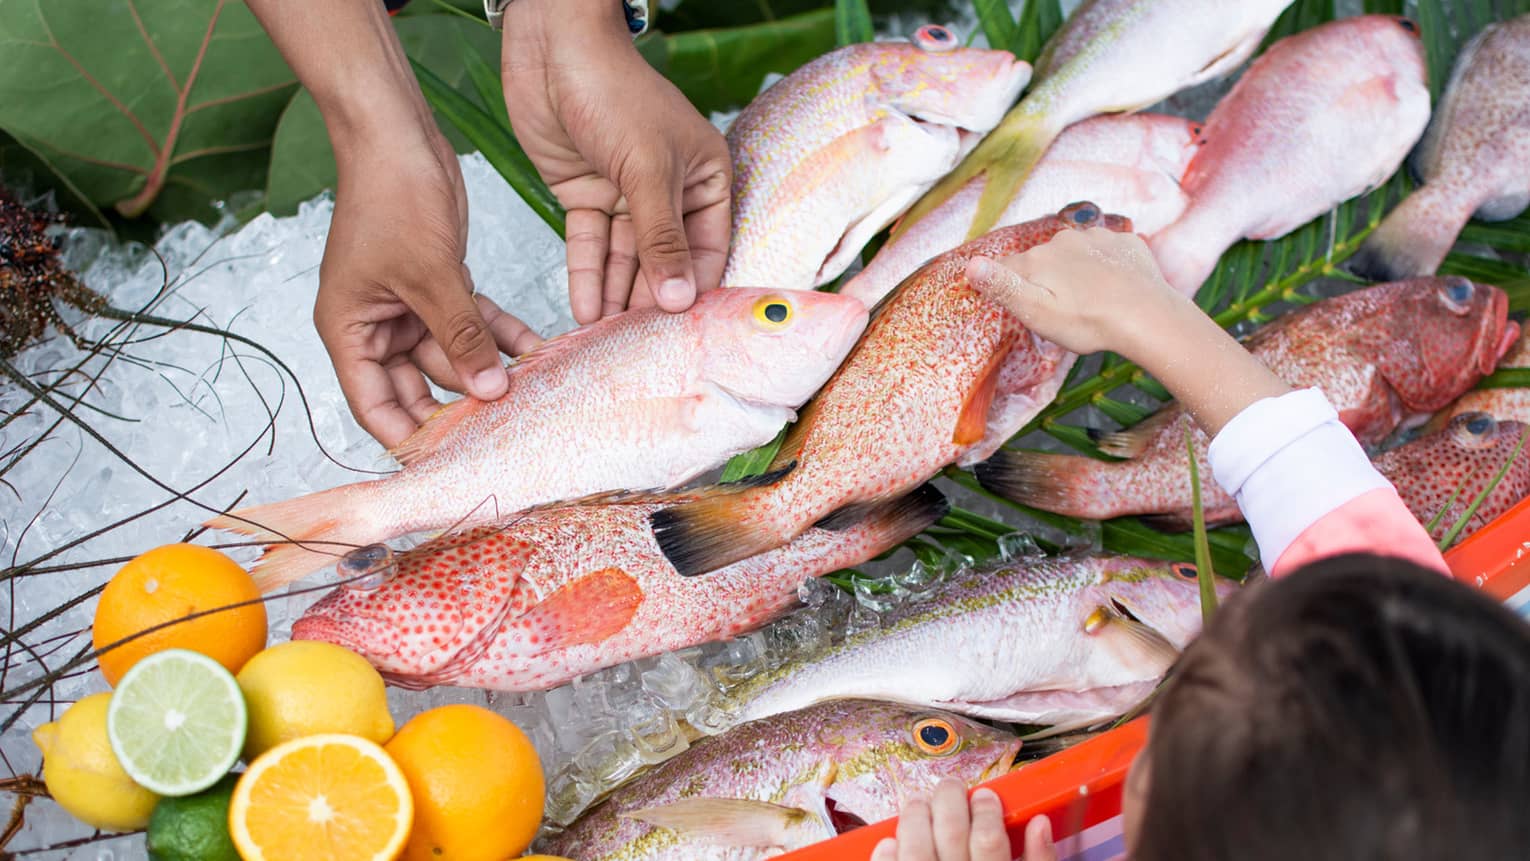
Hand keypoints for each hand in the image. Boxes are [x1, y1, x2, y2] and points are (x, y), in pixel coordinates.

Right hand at [316, 130, 541, 447]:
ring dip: (490, 367)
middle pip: (418, 387)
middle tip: (506, 431)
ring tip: (535, 389)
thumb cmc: (391, 197)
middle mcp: (375, 326)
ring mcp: (407, 306)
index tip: (449, 465)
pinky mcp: (437, 284)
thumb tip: (490, 392)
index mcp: (349, 331)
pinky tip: (538, 349)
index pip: (376, 406)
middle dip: (461, 404)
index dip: (409, 438)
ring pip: (451, 355)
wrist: (398, 135)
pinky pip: (471, 322)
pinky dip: (500, 333)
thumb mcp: (431, 276)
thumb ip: (461, 336)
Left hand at [501, 0, 731, 324]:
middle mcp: (669, 190)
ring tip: (606, 338)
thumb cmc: (615, 91)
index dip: (694, 289)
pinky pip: (590, 244)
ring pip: (623, 257)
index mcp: (705, 178)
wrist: (553, 49)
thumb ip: (661, 239)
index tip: (681, 334)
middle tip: (637, 345)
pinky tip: (585, 309)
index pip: (707, 248)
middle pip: (662, 260)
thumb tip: (680, 299)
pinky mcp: (585, 193)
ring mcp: (625, 193)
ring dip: (614, 294)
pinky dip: (586, 275)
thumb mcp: (647, 170)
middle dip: (648, 299)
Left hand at [870, 780, 1053, 860]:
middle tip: (951, 788)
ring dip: (916, 817)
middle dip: (949, 800)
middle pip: (950, 833)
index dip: (986, 811)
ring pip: (916, 848)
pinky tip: (892, 841)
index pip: (989, 841)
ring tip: (919, 805)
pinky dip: (887, 853)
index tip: (986, 796)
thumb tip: (1041, 824)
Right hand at [965, 228, 1185, 357]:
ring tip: (1089, 301)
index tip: (1019, 305)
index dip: (1007, 286)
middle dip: (1044, 280)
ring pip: (1074, 254)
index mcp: (1037, 260)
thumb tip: (971, 264)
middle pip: (1041, 260)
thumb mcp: (1037, 313)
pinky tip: (1113, 287)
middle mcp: (1062, 241)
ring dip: (1075, 271)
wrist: (1148, 316)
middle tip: (1060, 311)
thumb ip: (1003, 286)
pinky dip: (1105, 266)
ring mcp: (1096, 238)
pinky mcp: (1124, 243)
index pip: (1006, 268)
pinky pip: (1105, 251)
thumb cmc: (1088, 322)